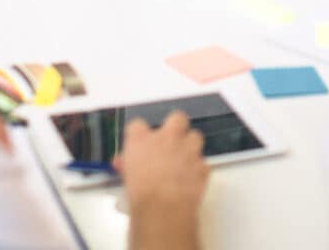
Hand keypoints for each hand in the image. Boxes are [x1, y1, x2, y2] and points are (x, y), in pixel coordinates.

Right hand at [115, 111, 208, 245]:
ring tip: (183, 159)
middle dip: (175, 126)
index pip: (138, 125)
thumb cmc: (141, 196)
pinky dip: (198, 169)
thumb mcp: (125, 179)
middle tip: (170, 140)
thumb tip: (127, 166)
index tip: (140, 142)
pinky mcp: (201, 165)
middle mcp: (166, 138)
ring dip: (190, 145)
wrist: (162, 210)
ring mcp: (187, 149)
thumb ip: (128, 166)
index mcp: (141, 139)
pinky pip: (203, 162)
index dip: (140, 134)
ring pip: (195, 136)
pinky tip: (190, 178)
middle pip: (176, 118)